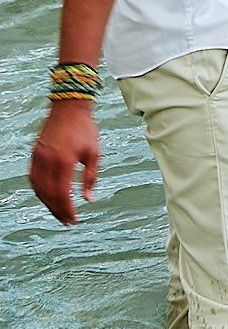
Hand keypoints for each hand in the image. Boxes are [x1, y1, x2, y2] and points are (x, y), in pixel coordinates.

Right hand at [29, 100, 100, 225]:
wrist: (69, 107)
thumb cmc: (85, 129)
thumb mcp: (94, 153)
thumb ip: (90, 177)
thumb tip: (88, 199)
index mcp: (64, 161)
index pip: (62, 193)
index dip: (67, 209)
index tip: (73, 220)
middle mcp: (48, 161)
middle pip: (49, 194)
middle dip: (58, 210)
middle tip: (67, 221)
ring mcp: (39, 157)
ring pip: (39, 188)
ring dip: (47, 203)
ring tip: (58, 212)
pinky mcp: (35, 154)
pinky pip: (33, 179)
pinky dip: (39, 191)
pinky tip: (48, 197)